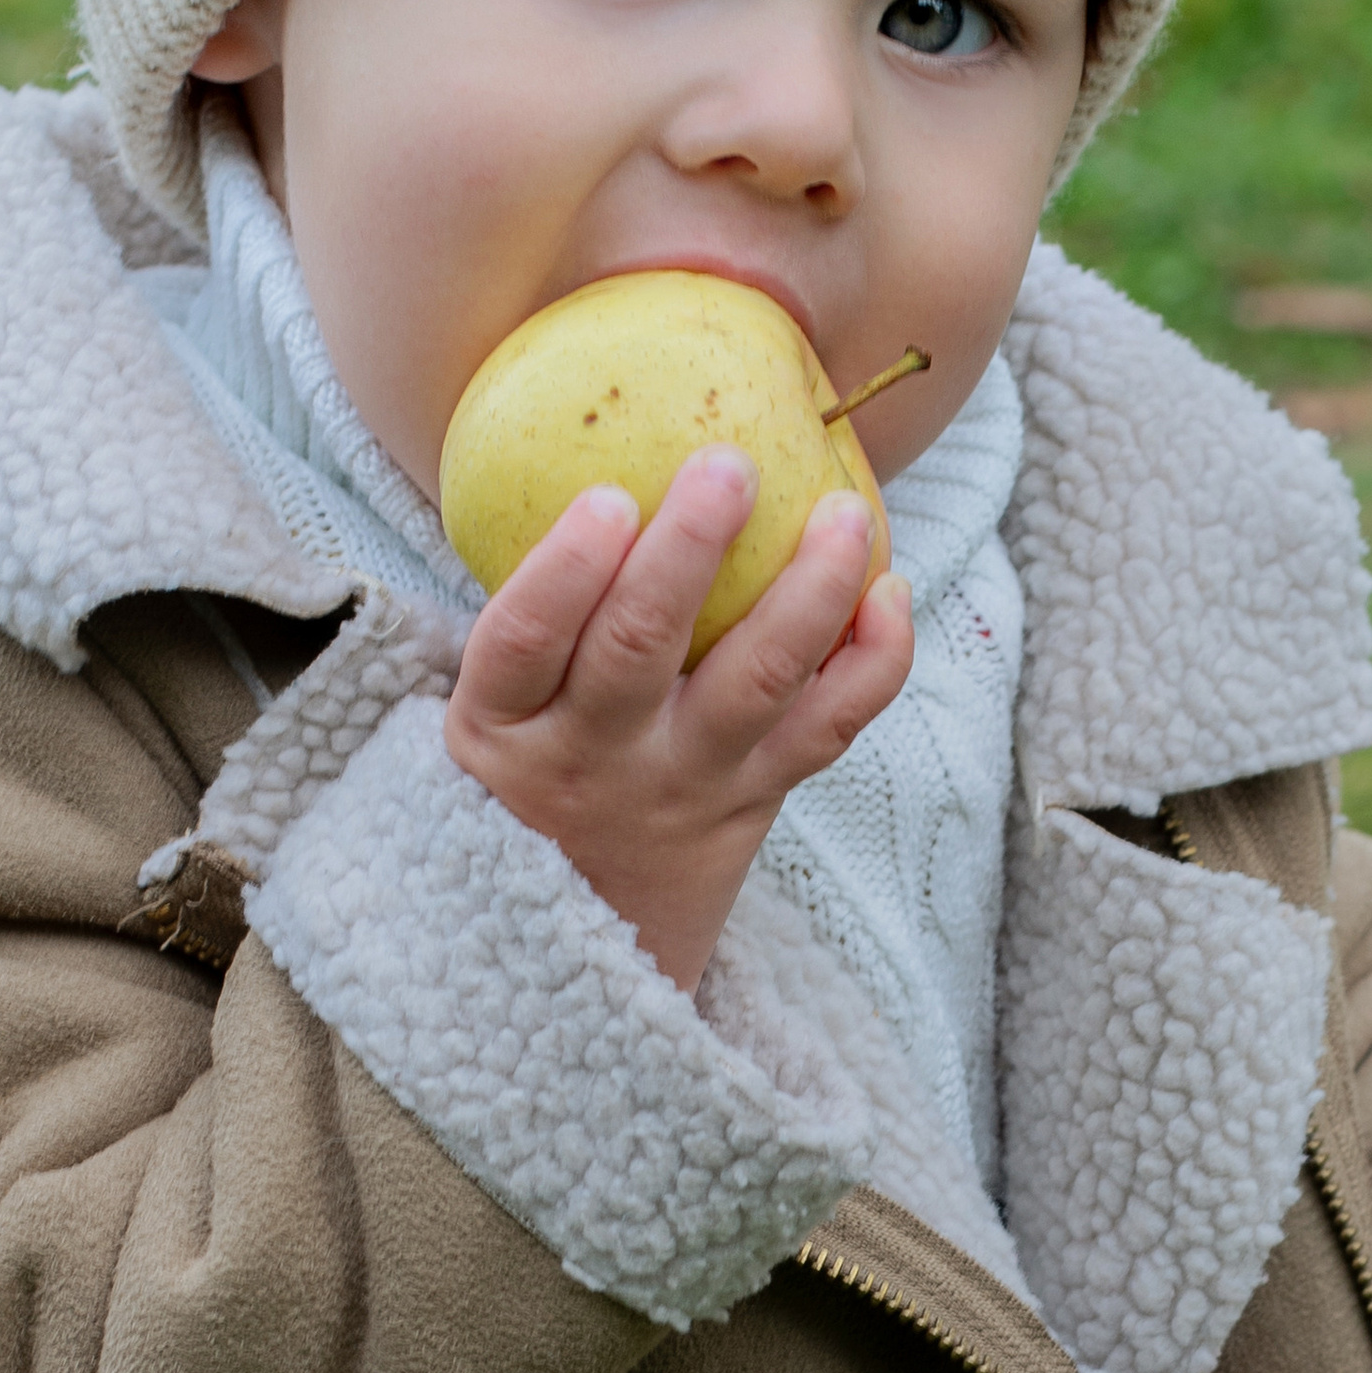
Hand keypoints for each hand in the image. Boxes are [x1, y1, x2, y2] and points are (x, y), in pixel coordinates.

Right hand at [443, 447, 913, 992]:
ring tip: (844, 513)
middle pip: (639, 650)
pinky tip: (890, 591)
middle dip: (688, 552)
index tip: (607, 498)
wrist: (581, 932)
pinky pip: (827, 730)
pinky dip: (873, 662)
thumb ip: (520, 617)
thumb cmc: (526, 776)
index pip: (522, 643)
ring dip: (808, 591)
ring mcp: (682, 785)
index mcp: (500, 727)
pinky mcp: (756, 801)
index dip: (565, 572)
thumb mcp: (481, 717)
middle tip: (728, 464)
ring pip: (754, 684)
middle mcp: (591, 760)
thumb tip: (568, 440)